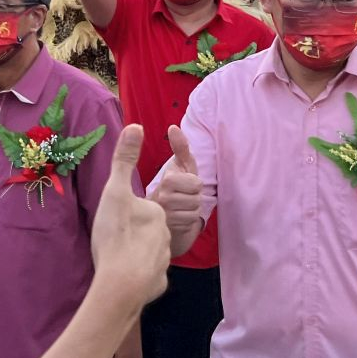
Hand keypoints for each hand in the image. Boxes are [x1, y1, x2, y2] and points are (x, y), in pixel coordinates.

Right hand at [89, 124, 170, 308]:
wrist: (121, 284)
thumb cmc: (116, 235)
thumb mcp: (115, 191)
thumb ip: (124, 160)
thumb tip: (136, 125)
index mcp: (157, 212)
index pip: (141, 208)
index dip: (125, 213)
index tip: (113, 221)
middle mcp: (166, 236)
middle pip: (143, 230)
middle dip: (130, 233)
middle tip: (111, 239)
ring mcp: (162, 261)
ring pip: (145, 252)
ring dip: (132, 254)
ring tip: (115, 257)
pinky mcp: (157, 284)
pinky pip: (145, 274)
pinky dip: (135, 274)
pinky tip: (122, 276)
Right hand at [150, 126, 204, 252]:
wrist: (159, 214)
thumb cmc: (174, 187)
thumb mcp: (179, 166)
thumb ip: (180, 147)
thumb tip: (173, 126)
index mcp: (165, 181)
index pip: (196, 183)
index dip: (194, 184)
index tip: (182, 184)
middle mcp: (161, 199)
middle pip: (197, 198)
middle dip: (193, 197)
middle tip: (181, 197)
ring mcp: (163, 218)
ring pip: (194, 212)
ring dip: (190, 210)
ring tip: (179, 207)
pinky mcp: (165, 231)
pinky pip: (190, 224)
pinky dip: (187, 222)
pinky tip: (177, 218)